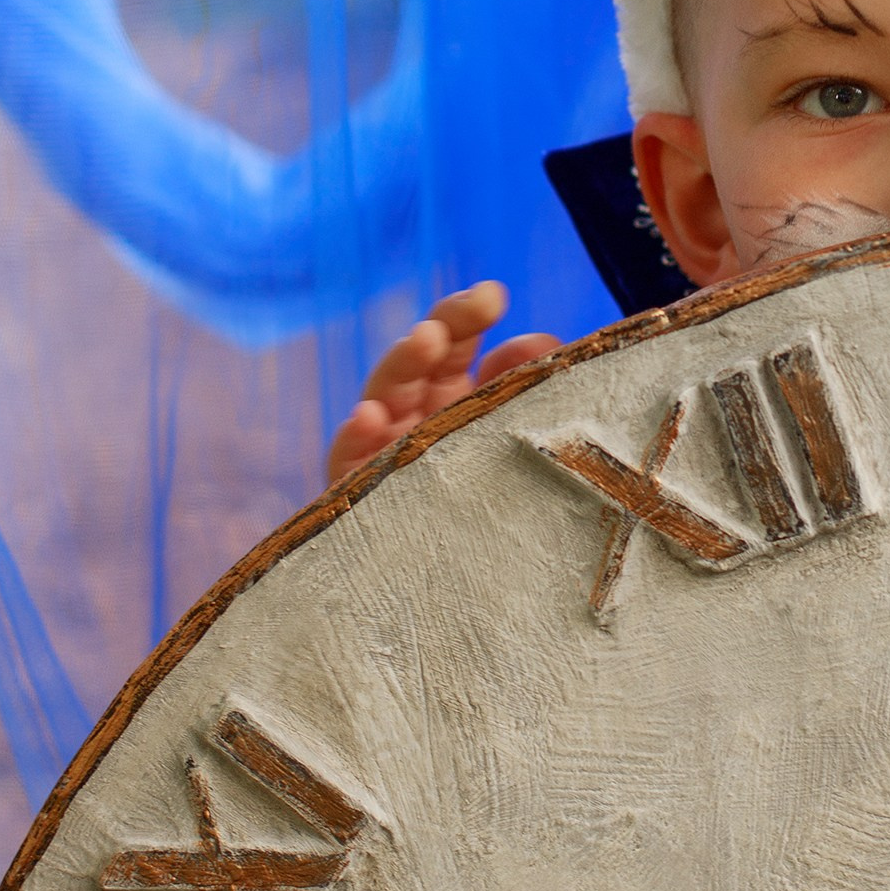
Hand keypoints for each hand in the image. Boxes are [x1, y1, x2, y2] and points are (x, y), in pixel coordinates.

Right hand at [325, 282, 558, 486]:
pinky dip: (355, 438)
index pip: (451, 344)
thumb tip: (540, 341)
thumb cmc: (493, 504)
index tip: (493, 295)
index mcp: (448, 397)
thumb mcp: (509, 433)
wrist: (454, 595)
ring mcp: (380, 456)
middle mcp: (411, 419)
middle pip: (417, 363)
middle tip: (463, 312)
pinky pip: (349, 466)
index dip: (465, 315)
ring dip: (401, 366)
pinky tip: (368, 418)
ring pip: (381, 399)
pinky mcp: (357, 500)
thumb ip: (521, 385)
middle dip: (437, 330)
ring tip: (425, 340)